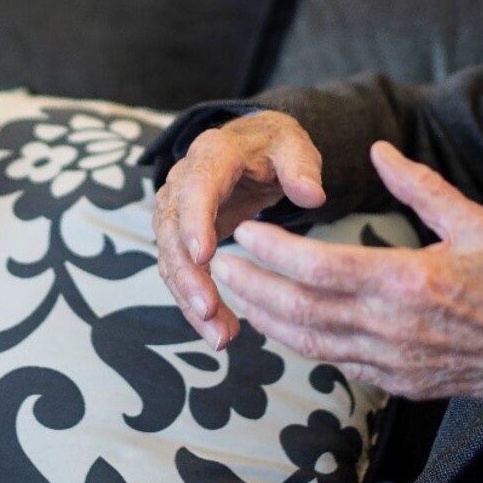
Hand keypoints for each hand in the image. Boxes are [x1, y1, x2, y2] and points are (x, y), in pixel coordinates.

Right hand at [153, 111, 325, 348]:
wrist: (252, 147)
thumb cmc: (273, 148)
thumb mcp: (293, 146)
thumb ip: (301, 166)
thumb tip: (312, 195)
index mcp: (212, 156)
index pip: (196, 188)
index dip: (195, 222)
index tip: (206, 257)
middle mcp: (182, 182)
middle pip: (171, 230)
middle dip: (187, 274)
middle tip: (209, 311)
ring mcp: (176, 211)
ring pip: (170, 258)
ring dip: (189, 298)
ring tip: (220, 336)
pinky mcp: (180, 237)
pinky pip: (179, 272)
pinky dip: (194, 303)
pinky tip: (219, 330)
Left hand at [212, 140, 482, 410]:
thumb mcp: (481, 223)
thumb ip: (422, 187)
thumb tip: (379, 149)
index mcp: (411, 283)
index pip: (320, 270)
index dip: (275, 253)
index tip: (246, 234)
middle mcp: (395, 330)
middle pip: (302, 313)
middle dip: (254, 289)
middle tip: (220, 265)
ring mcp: (397, 364)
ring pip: (313, 346)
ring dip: (269, 321)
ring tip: (239, 294)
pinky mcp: (403, 385)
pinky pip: (340, 365)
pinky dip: (305, 344)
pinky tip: (286, 325)